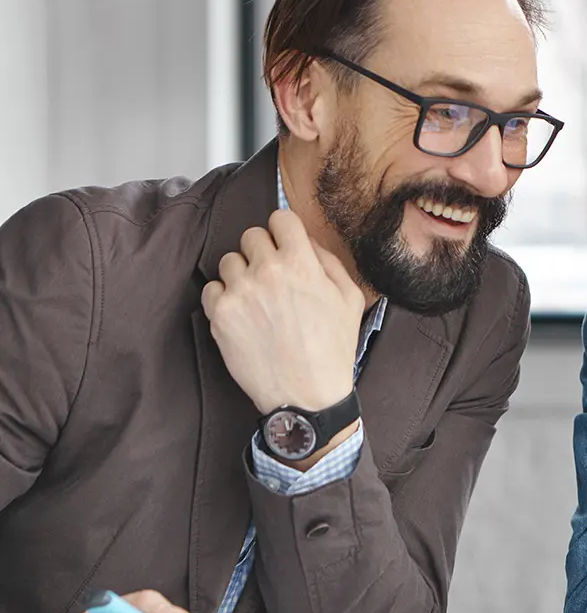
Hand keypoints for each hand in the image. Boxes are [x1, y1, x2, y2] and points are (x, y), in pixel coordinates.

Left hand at [201, 209, 364, 413]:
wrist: (306, 394)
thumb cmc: (332, 349)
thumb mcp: (350, 300)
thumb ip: (329, 262)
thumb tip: (307, 242)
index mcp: (302, 264)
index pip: (280, 218)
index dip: (284, 231)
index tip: (285, 245)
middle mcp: (267, 271)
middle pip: (251, 235)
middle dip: (262, 252)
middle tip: (271, 276)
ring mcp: (240, 292)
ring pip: (229, 260)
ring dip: (241, 274)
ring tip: (256, 298)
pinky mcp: (220, 315)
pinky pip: (212, 288)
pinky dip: (224, 297)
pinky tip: (243, 314)